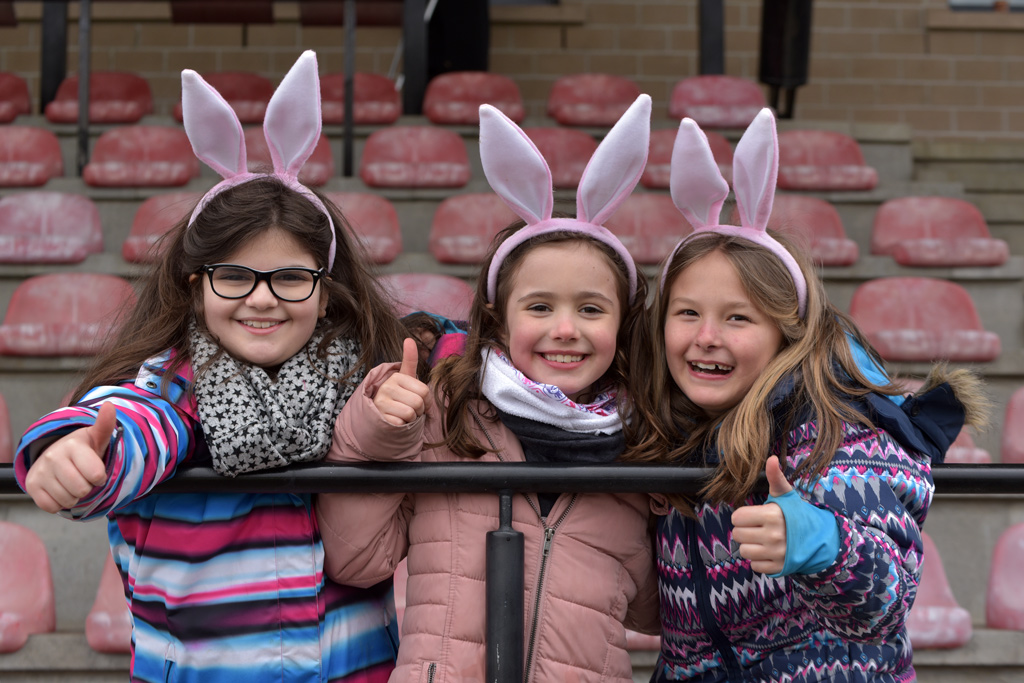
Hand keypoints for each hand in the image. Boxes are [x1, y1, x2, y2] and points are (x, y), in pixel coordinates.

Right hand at [24, 401, 115, 513]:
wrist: (56, 455)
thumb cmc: (83, 450)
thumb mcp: (96, 438)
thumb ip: (105, 425)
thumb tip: (109, 405)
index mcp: (72, 445)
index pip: (96, 475)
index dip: (99, 477)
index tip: (95, 470)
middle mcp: (53, 456)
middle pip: (81, 490)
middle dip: (86, 487)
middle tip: (82, 477)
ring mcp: (40, 471)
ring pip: (67, 500)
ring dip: (73, 496)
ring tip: (71, 482)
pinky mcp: (31, 485)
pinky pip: (51, 506)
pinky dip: (58, 503)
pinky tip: (59, 489)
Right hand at [374, 338, 429, 425]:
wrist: (382, 415)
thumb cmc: (399, 396)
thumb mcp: (406, 378)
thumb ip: (410, 360)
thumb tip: (409, 339)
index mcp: (397, 377)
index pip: (424, 391)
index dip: (426, 400)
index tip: (417, 399)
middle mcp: (386, 387)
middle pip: (418, 402)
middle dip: (418, 410)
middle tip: (409, 409)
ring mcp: (381, 402)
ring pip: (410, 413)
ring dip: (411, 418)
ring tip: (402, 414)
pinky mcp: (380, 417)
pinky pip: (401, 423)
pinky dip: (402, 425)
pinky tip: (395, 421)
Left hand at [730, 455, 793, 574]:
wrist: (820, 539)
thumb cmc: (796, 515)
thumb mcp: (786, 495)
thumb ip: (775, 477)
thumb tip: (771, 458)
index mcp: (772, 515)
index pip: (737, 518)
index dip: (743, 516)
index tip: (753, 516)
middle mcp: (773, 535)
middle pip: (737, 535)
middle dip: (745, 531)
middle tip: (758, 528)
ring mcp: (776, 553)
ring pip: (744, 551)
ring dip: (750, 546)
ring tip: (762, 540)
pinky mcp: (779, 568)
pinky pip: (754, 566)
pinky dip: (759, 560)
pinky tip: (768, 552)